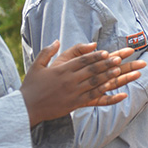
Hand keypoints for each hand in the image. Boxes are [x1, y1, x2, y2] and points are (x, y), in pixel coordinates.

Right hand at [20, 41, 145, 126]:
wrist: (25, 107)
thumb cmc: (31, 85)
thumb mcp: (37, 65)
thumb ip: (47, 52)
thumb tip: (57, 40)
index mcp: (62, 69)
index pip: (82, 60)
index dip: (95, 56)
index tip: (108, 52)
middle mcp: (70, 80)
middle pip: (93, 70)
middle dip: (108, 63)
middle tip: (122, 58)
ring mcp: (74, 92)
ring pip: (96, 83)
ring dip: (111, 77)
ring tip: (123, 71)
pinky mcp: (76, 104)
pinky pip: (95, 99)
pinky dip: (109, 97)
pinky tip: (122, 95)